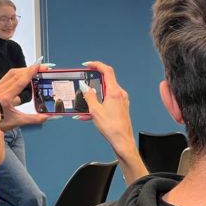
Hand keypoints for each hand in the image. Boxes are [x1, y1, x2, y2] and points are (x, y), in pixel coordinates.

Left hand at [0, 62, 50, 130]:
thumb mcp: (17, 122)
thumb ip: (33, 119)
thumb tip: (47, 117)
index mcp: (5, 99)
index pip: (19, 82)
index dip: (30, 73)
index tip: (38, 66)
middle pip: (16, 75)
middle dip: (29, 69)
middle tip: (40, 68)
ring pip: (11, 74)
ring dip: (23, 70)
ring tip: (33, 70)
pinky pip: (6, 76)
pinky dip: (16, 74)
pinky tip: (22, 73)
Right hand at [76, 61, 147, 182]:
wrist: (122, 140)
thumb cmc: (111, 127)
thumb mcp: (95, 110)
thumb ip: (89, 96)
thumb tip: (85, 87)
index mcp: (115, 92)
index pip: (107, 71)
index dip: (97, 65)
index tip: (87, 64)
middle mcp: (120, 94)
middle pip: (106, 81)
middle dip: (93, 82)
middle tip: (82, 83)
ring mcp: (122, 101)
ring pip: (105, 93)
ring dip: (93, 96)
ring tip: (82, 103)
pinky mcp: (121, 108)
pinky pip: (107, 102)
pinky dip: (97, 104)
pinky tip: (87, 114)